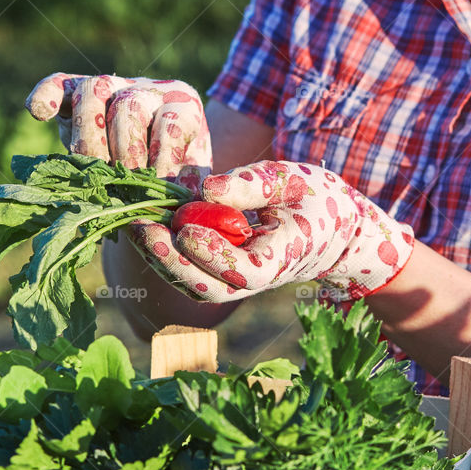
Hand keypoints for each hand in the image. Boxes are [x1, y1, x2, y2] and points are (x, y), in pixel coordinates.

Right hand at [25, 73, 210, 183]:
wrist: (155, 157)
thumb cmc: (176, 174)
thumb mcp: (191, 178)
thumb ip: (188, 185)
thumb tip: (183, 196)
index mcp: (182, 105)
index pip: (171, 124)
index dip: (163, 160)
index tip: (159, 190)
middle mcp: (146, 89)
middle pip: (128, 107)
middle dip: (124, 153)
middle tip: (124, 185)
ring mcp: (111, 85)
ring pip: (92, 93)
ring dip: (89, 138)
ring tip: (94, 173)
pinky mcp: (77, 91)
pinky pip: (58, 84)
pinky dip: (47, 95)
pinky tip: (39, 112)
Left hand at [127, 160, 414, 303]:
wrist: (333, 231)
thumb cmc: (315, 199)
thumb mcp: (293, 180)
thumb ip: (253, 184)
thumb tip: (206, 190)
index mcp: (282, 258)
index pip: (243, 271)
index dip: (212, 254)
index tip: (184, 227)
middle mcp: (258, 280)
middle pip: (210, 289)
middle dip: (172, 263)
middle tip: (143, 229)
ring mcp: (239, 282)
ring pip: (196, 287)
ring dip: (162, 262)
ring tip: (137, 228)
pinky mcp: (224, 274)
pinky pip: (192, 275)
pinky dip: (167, 257)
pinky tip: (147, 230)